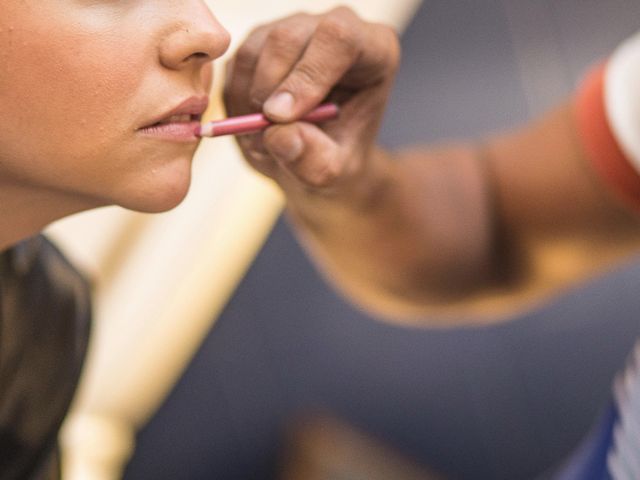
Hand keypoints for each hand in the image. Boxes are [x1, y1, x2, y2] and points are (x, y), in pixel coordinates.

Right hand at [223, 7, 399, 197]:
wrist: (318, 157)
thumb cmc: (337, 158)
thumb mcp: (333, 172)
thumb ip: (314, 160)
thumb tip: (279, 135)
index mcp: (373, 51)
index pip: (339, 38)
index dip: (307, 74)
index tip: (282, 117)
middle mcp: (333, 29)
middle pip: (287, 38)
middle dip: (267, 91)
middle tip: (265, 139)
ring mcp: (294, 30)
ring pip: (253, 51)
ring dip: (247, 104)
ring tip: (264, 143)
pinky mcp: (261, 43)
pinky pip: (234, 67)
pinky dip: (235, 104)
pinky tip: (255, 129)